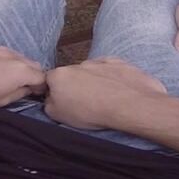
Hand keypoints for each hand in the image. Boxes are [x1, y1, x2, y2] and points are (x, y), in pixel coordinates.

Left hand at [0, 47, 47, 106]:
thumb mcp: (0, 101)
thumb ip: (20, 93)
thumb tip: (29, 89)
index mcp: (21, 71)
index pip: (43, 78)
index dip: (41, 88)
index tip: (34, 96)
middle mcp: (15, 56)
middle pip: (34, 65)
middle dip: (33, 77)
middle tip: (22, 90)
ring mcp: (2, 48)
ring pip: (21, 58)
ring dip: (21, 69)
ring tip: (8, 82)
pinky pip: (8, 54)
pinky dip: (9, 63)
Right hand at [43, 57, 168, 130]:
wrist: (129, 105)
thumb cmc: (93, 112)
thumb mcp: (59, 116)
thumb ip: (49, 104)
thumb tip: (50, 99)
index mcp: (59, 75)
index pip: (49, 81)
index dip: (55, 92)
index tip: (64, 103)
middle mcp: (77, 64)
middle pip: (72, 75)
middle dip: (76, 86)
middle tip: (86, 104)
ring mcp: (98, 61)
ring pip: (92, 71)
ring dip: (95, 81)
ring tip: (105, 99)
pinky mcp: (119, 62)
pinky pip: (111, 68)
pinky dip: (112, 76)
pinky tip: (117, 89)